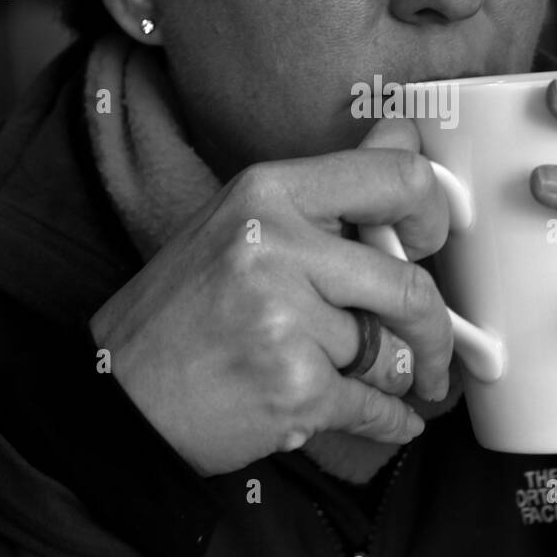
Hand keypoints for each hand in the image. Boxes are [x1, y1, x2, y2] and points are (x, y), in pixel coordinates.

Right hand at [89, 118, 452, 475]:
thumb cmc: (183, 309)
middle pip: (408, 284)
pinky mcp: (291, 388)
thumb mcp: (244, 222)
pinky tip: (387, 418)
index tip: (428, 243)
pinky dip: (390, 420)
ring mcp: (284, 320)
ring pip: (389, 352)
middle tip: (436, 349)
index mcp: (269, 193)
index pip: (395, 178)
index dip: (431, 215)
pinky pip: (377, 405)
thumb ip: (331, 188)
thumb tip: (406, 136)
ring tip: (362, 378)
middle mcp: (277, 248)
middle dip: (436, 332)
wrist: (119, 396)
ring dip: (392, 377)